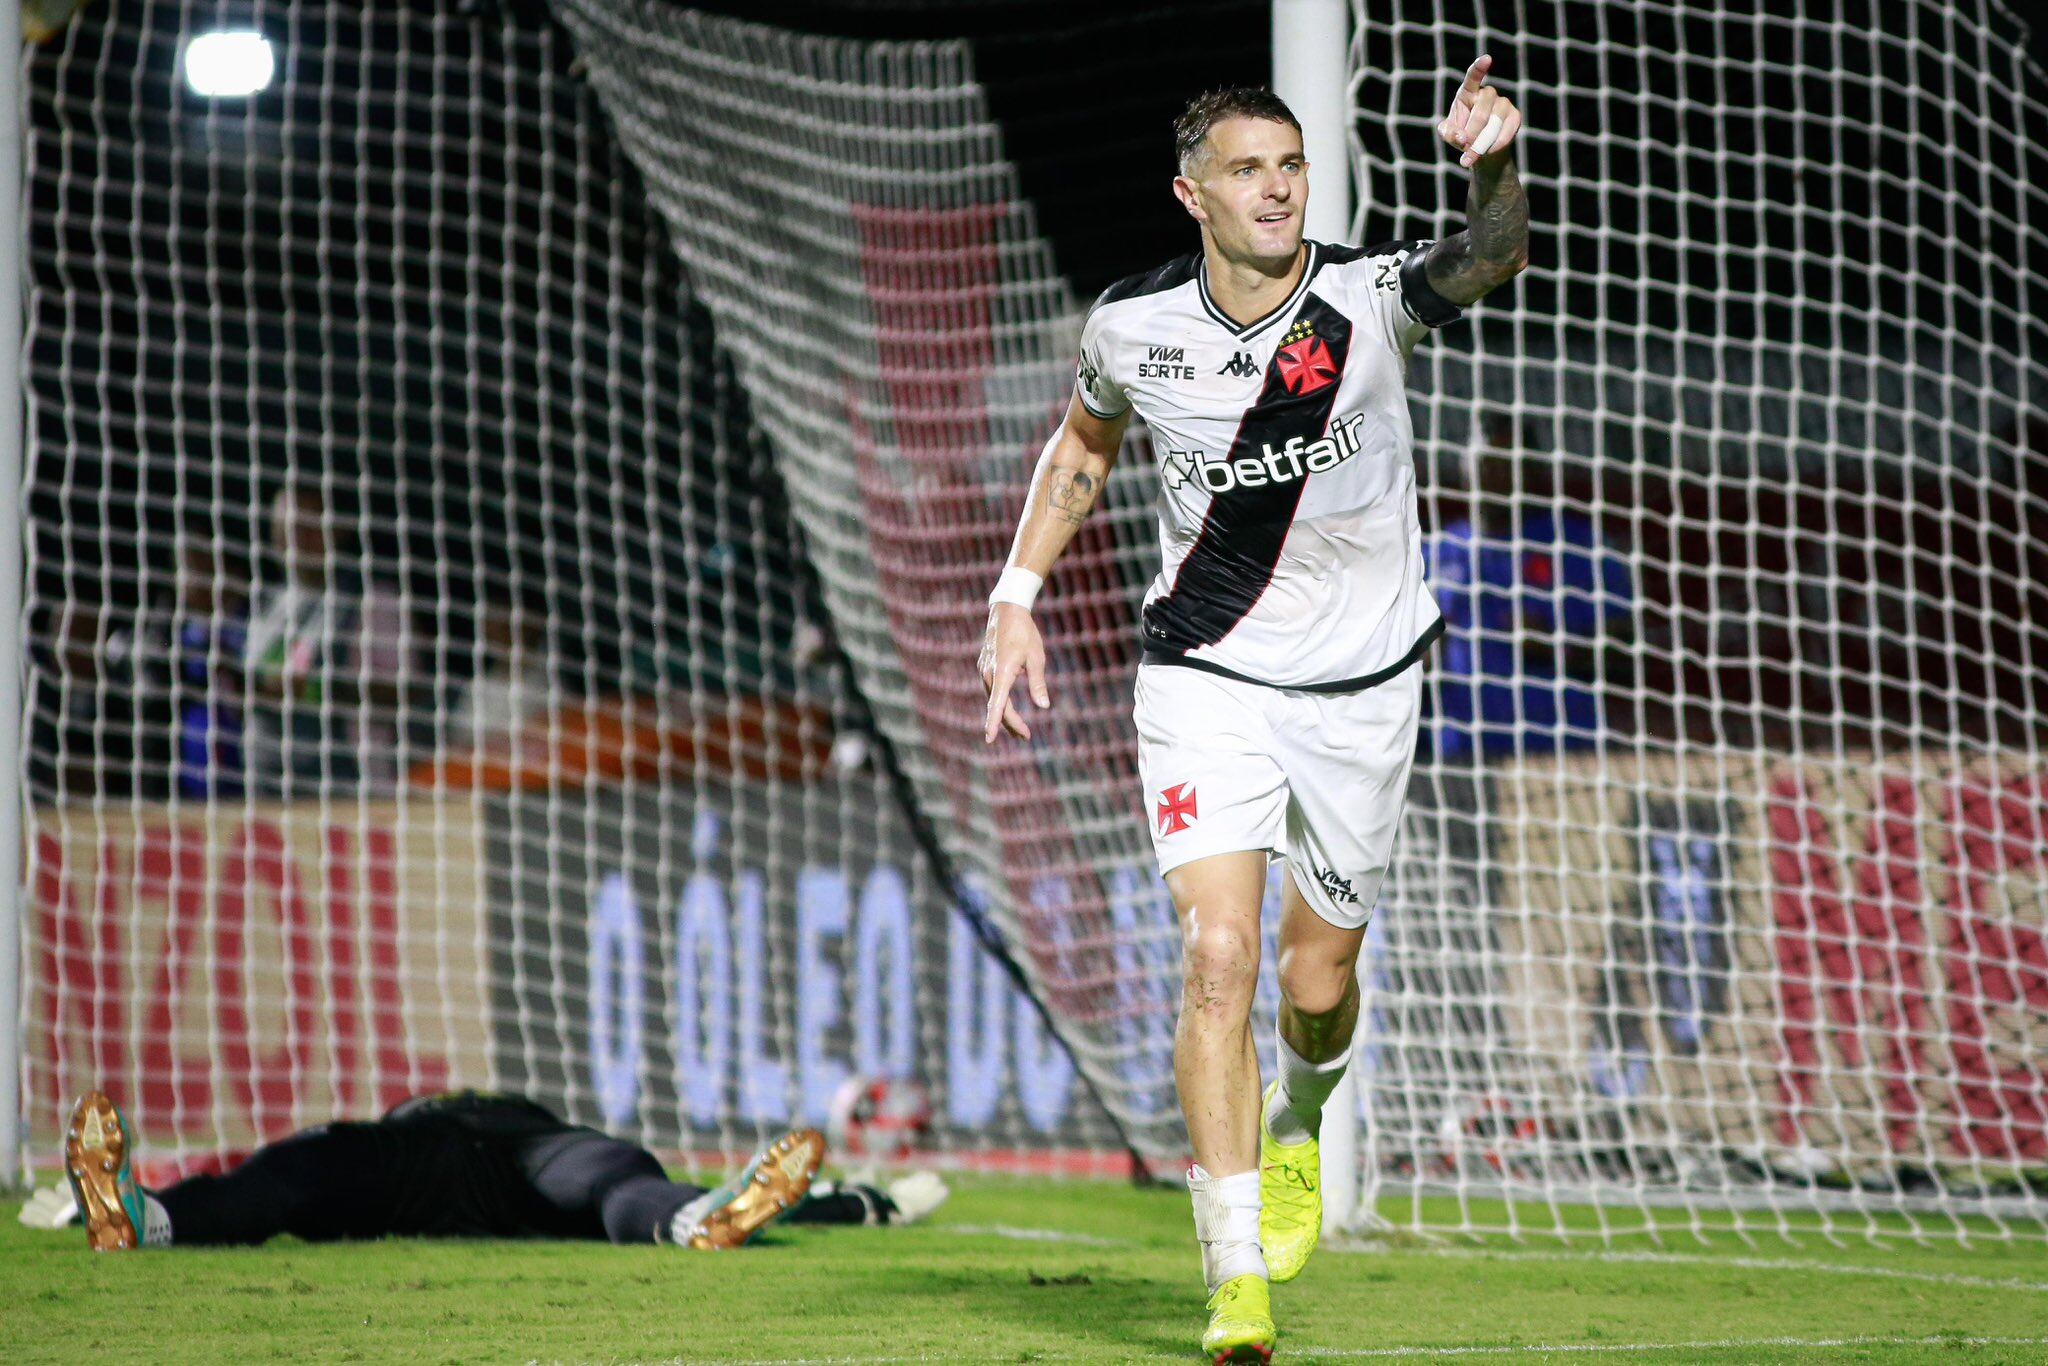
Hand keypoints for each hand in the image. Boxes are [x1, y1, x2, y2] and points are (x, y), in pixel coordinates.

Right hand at [978, 602, 1048, 742]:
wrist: (1007, 611)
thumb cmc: (1025, 633)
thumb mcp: (1037, 657)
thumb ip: (1038, 683)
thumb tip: (1044, 706)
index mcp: (1003, 671)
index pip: (997, 703)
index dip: (994, 722)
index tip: (989, 739)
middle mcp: (989, 673)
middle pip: (998, 706)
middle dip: (1011, 723)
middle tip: (1027, 736)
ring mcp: (984, 670)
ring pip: (994, 699)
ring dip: (1006, 715)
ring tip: (1021, 730)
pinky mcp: (984, 667)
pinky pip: (992, 690)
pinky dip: (1000, 703)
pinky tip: (1009, 709)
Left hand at [1439, 54, 1522, 169]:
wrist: (1481, 149)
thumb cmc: (1461, 136)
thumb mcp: (1449, 135)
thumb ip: (1449, 134)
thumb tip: (1462, 137)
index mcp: (1468, 92)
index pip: (1473, 77)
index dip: (1479, 68)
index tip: (1487, 59)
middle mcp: (1487, 93)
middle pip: (1481, 112)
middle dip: (1472, 134)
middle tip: (1465, 146)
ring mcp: (1503, 103)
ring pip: (1495, 123)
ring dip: (1482, 142)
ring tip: (1474, 152)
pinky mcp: (1515, 116)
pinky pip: (1507, 132)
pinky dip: (1495, 145)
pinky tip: (1489, 150)